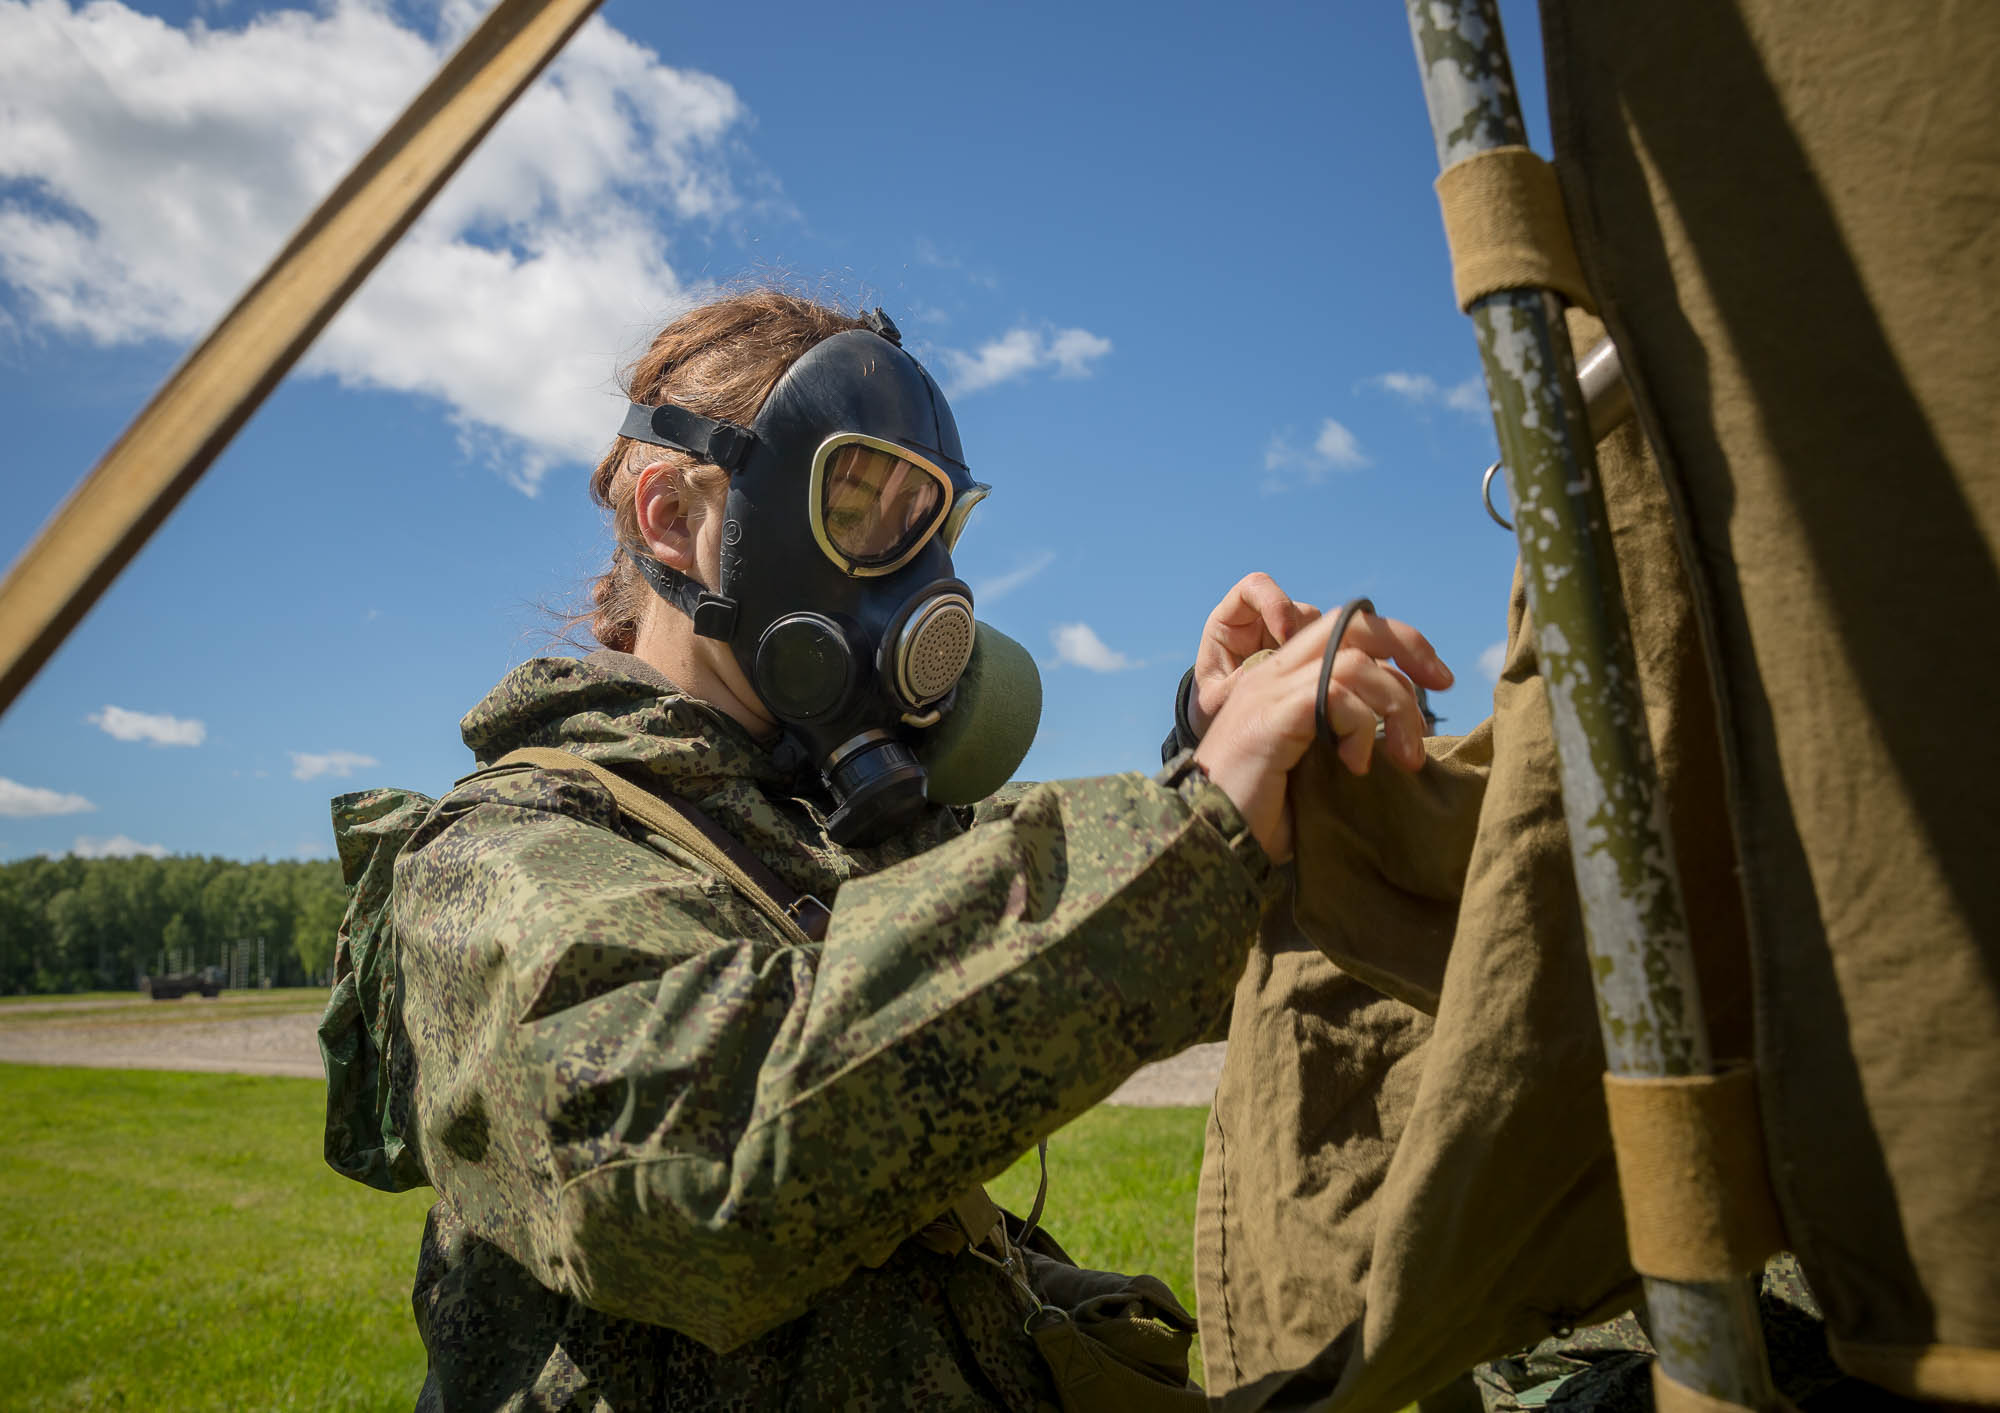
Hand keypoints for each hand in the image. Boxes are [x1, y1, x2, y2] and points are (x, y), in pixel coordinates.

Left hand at [1189, 573, 1322, 736]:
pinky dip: (1331, 666)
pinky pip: (1331, 649)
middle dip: (1306, 637)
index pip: (1255, 588)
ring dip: (1321, 653)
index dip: (1275, 603)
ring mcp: (1289, 638)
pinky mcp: (1309, 656)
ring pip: (1320, 627)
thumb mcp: (1214, 702)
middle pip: (1296, 609)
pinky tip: (1325, 688)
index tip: (1286, 637)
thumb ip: (1234, 684)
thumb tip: (1268, 666)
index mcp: (1230, 622)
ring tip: (1312, 685)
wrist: (1224, 732)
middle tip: (1308, 670)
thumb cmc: (1211, 709)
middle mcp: (1263, 623)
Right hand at [1192, 605, 1451, 862]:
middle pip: (1354, 622)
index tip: (1437, 682)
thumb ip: (1344, 733)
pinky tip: (1355, 765)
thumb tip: (1403, 731)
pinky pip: (1335, 693)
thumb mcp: (1312, 763)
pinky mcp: (1273, 713)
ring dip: (1395, 706)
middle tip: (1442, 687)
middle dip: (1410, 646)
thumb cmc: (1260, 812)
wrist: (1210, 835)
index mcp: (1283, 678)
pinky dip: (1361, 727)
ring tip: (1402, 756)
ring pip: (1356, 662)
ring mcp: (1271, 690)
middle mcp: (1275, 672)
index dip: (1400, 643)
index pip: (1347, 628)